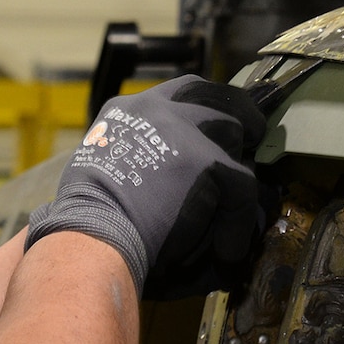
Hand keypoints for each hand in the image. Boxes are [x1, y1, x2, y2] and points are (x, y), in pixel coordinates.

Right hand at [26, 77, 269, 297]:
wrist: (90, 239)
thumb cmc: (92, 223)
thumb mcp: (111, 173)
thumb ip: (144, 161)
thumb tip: (185, 182)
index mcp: (128, 111)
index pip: (182, 91)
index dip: (208, 105)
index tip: (222, 120)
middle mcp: (156, 109)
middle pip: (216, 97)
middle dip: (240, 116)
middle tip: (253, 139)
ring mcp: (184, 130)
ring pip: (235, 136)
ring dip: (234, 173)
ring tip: (231, 208)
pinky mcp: (207, 160)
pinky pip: (243, 187)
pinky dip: (237, 223)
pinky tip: (225, 252)